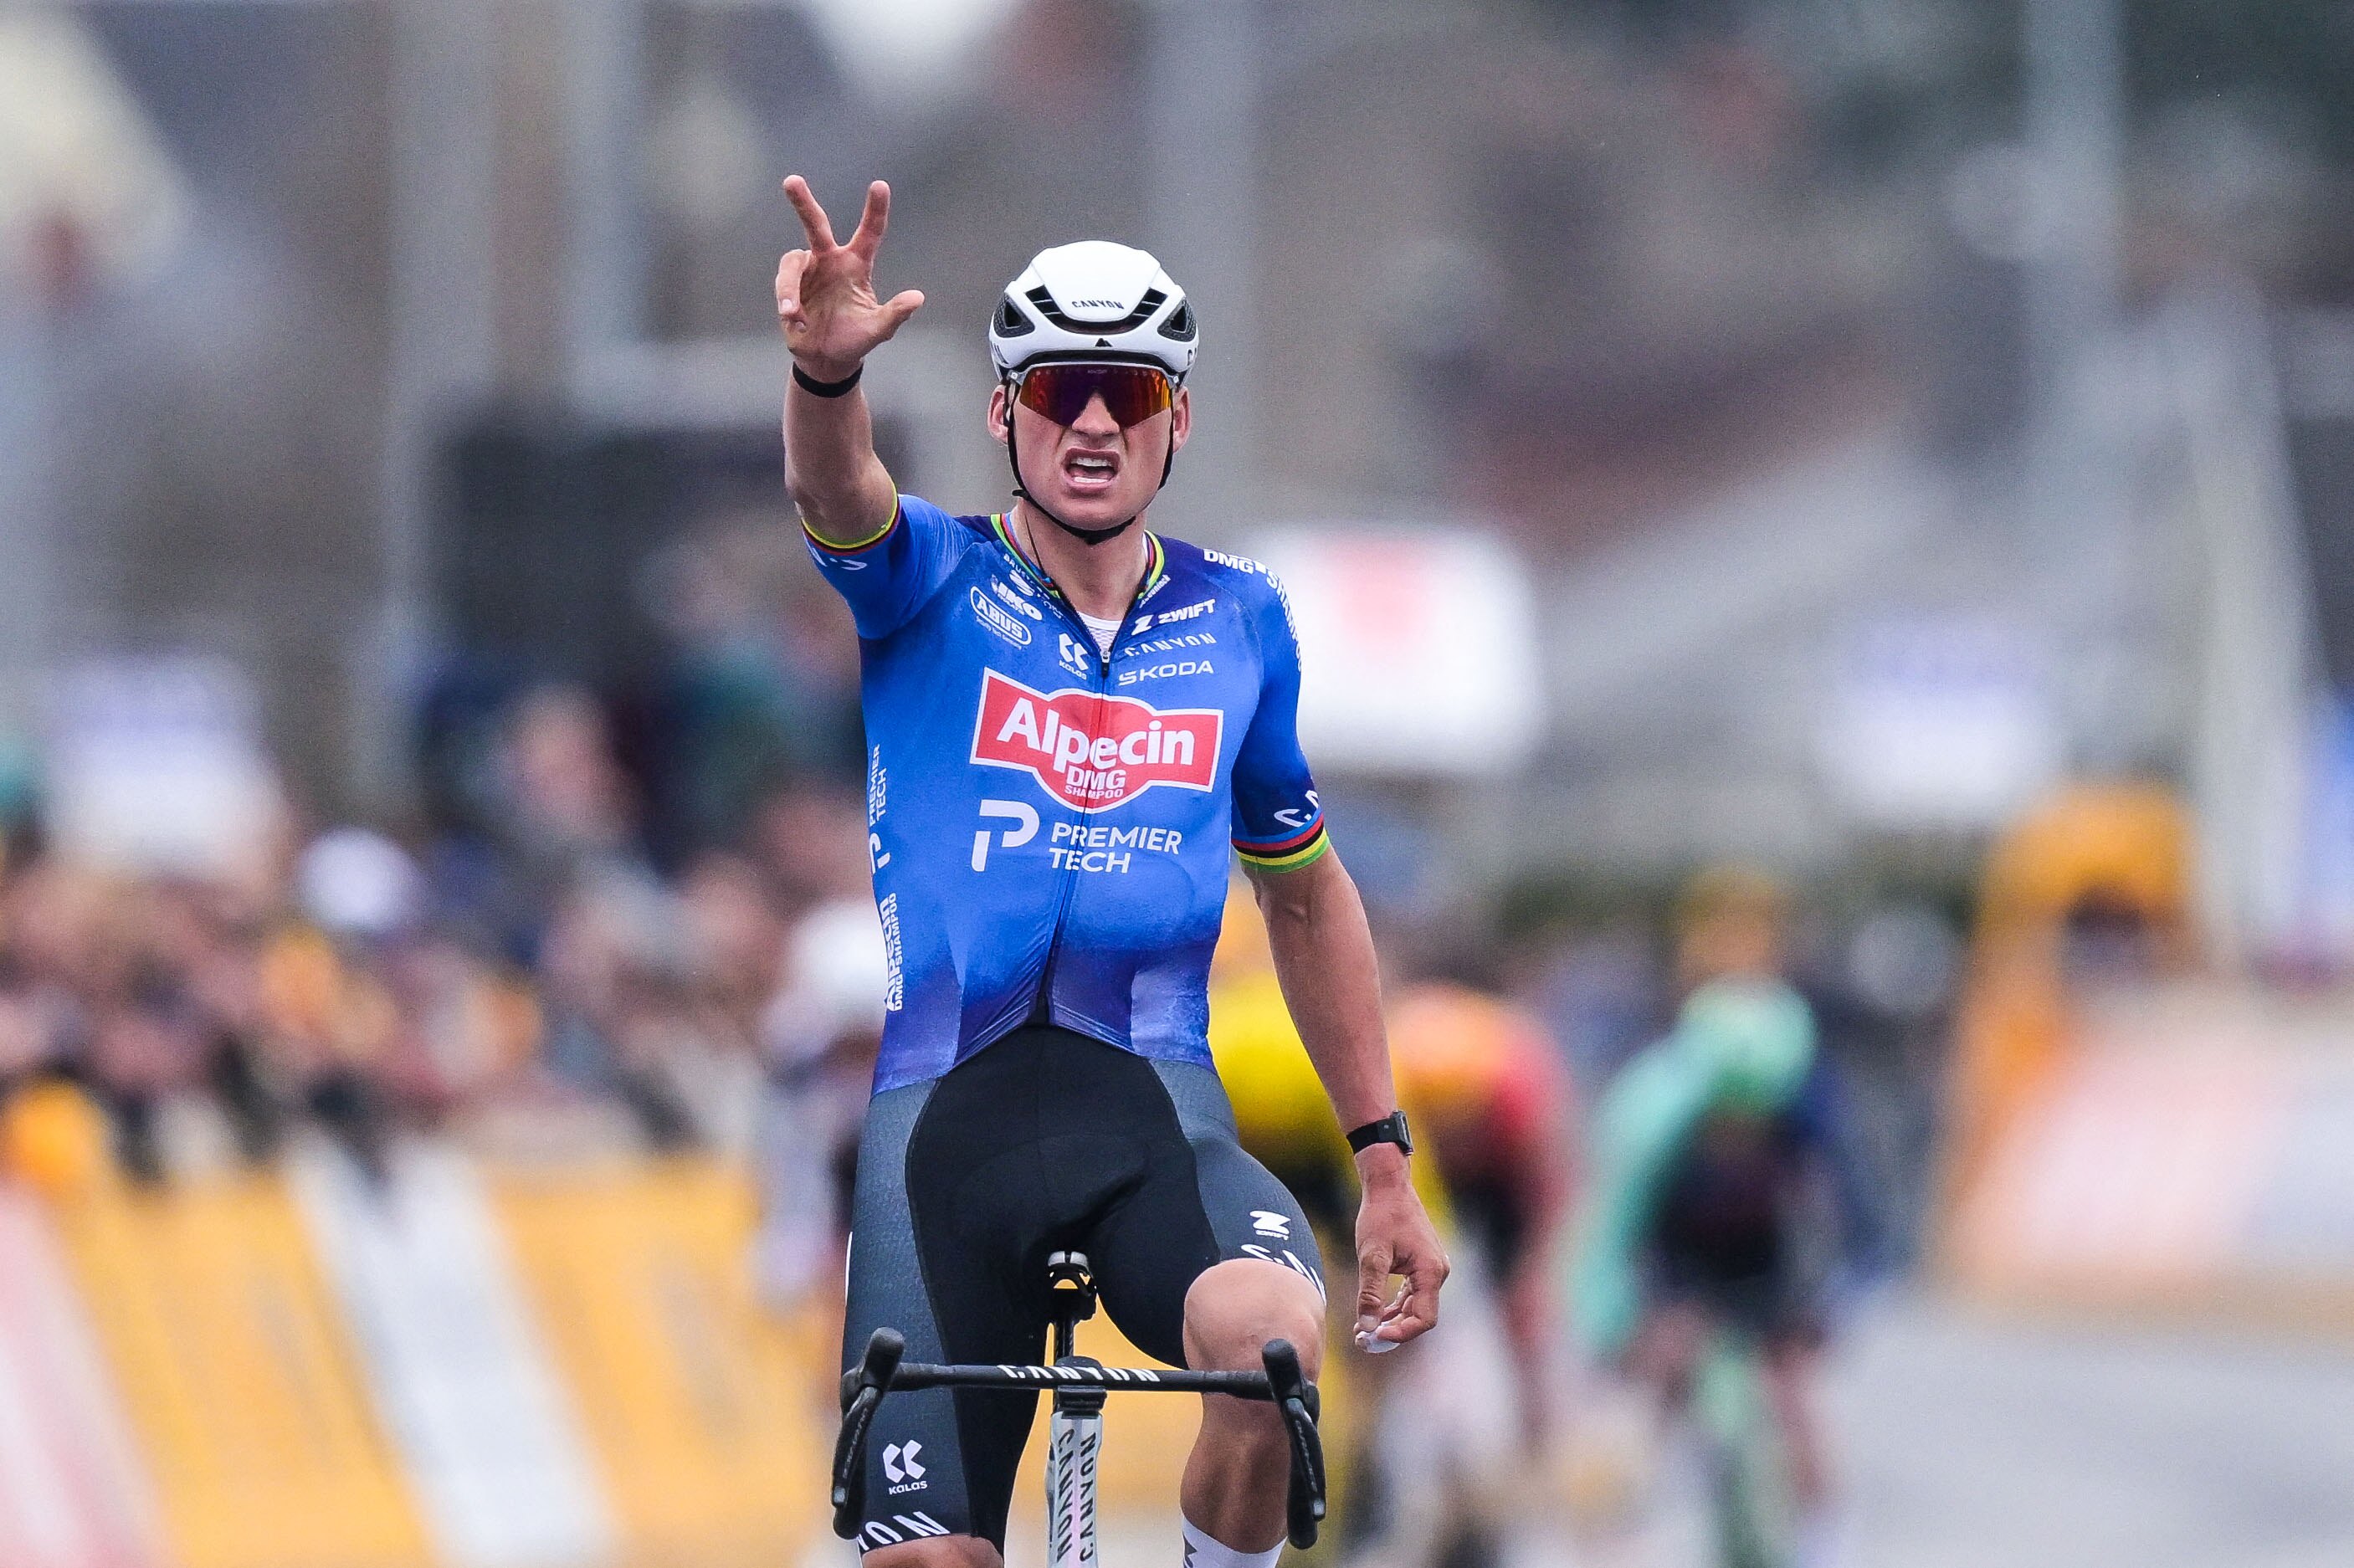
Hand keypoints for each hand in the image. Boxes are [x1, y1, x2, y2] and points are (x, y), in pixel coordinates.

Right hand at [775, 176, 924, 381]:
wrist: (826, 360)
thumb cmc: (855, 339)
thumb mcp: (878, 329)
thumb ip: (895, 313)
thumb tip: (918, 298)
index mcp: (856, 265)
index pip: (869, 233)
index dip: (875, 210)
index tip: (880, 185)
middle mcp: (830, 260)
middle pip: (816, 225)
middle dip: (803, 203)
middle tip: (791, 180)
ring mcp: (807, 271)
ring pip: (792, 263)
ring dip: (789, 288)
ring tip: (792, 314)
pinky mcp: (789, 285)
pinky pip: (784, 285)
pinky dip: (787, 302)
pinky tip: (795, 322)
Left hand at [1352, 1150, 1448, 1348]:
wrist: (1389, 1186)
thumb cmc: (1381, 1216)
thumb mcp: (1372, 1256)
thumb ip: (1371, 1293)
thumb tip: (1368, 1327)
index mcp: (1431, 1272)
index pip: (1423, 1318)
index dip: (1400, 1333)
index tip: (1374, 1337)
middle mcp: (1437, 1273)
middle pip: (1419, 1316)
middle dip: (1392, 1331)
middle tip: (1363, 1340)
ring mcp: (1431, 1269)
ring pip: (1414, 1306)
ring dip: (1391, 1320)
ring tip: (1362, 1331)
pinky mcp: (1421, 1265)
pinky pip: (1411, 1294)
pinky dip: (1393, 1306)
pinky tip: (1371, 1314)